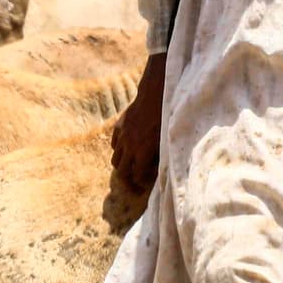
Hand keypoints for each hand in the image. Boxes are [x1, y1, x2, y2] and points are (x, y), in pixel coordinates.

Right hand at [111, 53, 166, 191]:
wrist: (156, 94)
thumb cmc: (167, 118)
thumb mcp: (167, 140)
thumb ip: (160, 157)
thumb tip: (158, 171)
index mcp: (143, 152)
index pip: (136, 176)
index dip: (140, 184)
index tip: (144, 187)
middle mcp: (129, 146)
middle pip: (121, 172)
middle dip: (127, 182)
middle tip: (134, 186)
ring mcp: (122, 136)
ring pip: (115, 159)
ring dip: (122, 166)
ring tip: (130, 168)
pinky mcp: (119, 126)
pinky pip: (114, 144)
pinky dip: (119, 150)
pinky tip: (128, 149)